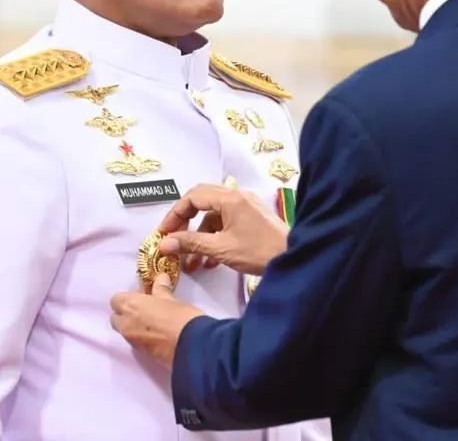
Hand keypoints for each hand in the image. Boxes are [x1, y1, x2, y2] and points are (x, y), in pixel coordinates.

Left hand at [110, 274, 204, 368]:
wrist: (191, 347)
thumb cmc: (181, 317)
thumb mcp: (172, 300)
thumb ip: (161, 290)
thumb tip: (160, 279)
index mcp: (131, 305)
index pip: (116, 299)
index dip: (128, 297)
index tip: (143, 296)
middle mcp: (126, 324)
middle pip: (116, 317)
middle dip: (126, 313)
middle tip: (145, 309)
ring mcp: (132, 341)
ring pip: (124, 330)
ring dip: (132, 325)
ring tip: (153, 321)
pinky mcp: (142, 354)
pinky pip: (134, 341)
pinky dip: (141, 336)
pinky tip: (157, 333)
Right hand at [157, 184, 288, 275]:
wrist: (294, 258)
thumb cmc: (260, 252)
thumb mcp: (221, 249)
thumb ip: (191, 243)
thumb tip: (165, 243)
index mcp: (230, 198)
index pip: (193, 197)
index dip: (175, 214)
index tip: (164, 232)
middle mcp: (237, 196)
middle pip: (202, 201)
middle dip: (185, 222)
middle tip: (172, 239)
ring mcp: (246, 206)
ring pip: (214, 215)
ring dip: (200, 235)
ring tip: (191, 261)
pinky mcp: (252, 218)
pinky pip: (226, 222)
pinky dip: (214, 237)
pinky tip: (210, 260)